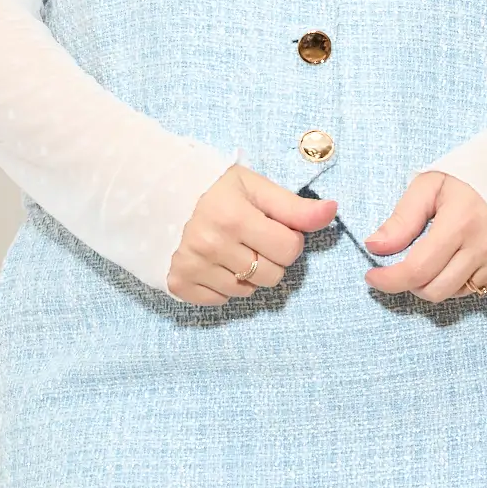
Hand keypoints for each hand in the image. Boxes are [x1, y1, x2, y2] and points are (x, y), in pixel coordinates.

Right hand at [166, 165, 337, 306]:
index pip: (289, 250)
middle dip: (270, 258)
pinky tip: (214, 263)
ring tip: (231, 249)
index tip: (273, 227)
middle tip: (252, 238)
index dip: (289, 239)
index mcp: (235, 218)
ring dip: (248, 274)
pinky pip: (221, 300)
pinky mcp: (179, 284)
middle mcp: (213, 246)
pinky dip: (223, 286)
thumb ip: (294, 206)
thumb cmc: (211, 188)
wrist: (153, 195)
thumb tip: (333, 211)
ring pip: (247, 292)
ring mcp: (194, 268)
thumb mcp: (253, 187)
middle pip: (272, 276)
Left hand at [362, 171, 486, 301]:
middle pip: (433, 290)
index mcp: (460, 222)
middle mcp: (482, 247)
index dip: (389, 280)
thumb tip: (375, 247)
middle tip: (400, 266)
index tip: (372, 276)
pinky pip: (472, 291)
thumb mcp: (429, 186)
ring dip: (432, 283)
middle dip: (408, 283)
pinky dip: (456, 282)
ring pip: (452, 294)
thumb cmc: (468, 180)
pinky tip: (455, 259)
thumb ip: (401, 219)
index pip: (417, 269)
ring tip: (431, 257)